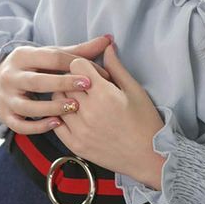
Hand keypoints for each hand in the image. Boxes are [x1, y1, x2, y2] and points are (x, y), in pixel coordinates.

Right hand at [0, 36, 113, 134]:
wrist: (1, 79)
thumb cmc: (37, 66)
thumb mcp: (52, 55)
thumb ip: (80, 50)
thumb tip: (109, 39)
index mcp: (23, 55)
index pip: (51, 58)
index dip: (74, 65)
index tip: (95, 73)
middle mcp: (10, 76)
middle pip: (36, 81)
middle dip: (63, 84)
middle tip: (88, 86)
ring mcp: (5, 97)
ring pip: (27, 106)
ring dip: (51, 108)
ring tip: (74, 107)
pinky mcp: (4, 116)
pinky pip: (19, 125)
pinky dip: (37, 126)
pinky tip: (57, 123)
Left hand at [51, 41, 166, 189]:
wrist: (148, 156)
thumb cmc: (145, 121)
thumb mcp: (135, 90)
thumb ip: (116, 68)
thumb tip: (107, 47)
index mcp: (104, 94)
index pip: (77, 66)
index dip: (85, 64)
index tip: (93, 71)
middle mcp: (88, 112)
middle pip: (64, 81)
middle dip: (73, 79)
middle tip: (86, 85)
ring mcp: (79, 130)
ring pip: (57, 101)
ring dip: (65, 96)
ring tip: (80, 100)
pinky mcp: (75, 145)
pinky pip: (56, 123)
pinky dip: (60, 115)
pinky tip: (73, 114)